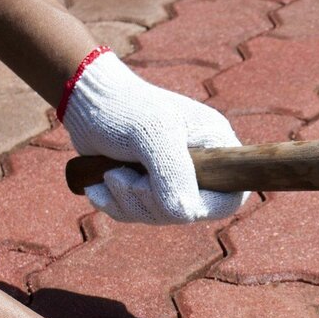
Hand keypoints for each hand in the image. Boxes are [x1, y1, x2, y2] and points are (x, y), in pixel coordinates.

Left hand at [60, 48, 246, 223]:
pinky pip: (138, 214)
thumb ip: (174, 174)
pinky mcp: (148, 187)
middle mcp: (201, 166)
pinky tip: (100, 182)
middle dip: (150, 201)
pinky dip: (114, 204)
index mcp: (216, 147)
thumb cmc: (125, 108)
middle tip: (122, 176)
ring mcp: (173, 178)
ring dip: (127, 201)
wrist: (87, 101)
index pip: (231, 197)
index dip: (205, 206)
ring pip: (161, 216)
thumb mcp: (153, 135)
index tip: (171, 194)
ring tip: (110, 173)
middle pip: (190, 212)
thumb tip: (184, 213)